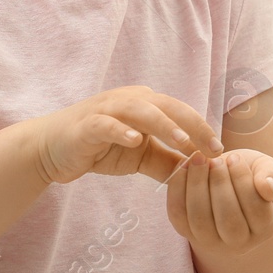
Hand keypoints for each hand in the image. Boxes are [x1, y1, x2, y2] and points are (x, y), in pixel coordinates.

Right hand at [30, 84, 223, 185]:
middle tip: (211, 148)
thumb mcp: (141, 157)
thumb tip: (200, 173)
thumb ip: (168, 161)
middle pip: (168, 106)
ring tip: (183, 140)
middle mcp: (130, 100)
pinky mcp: (86, 124)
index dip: (202, 129)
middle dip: (192, 125)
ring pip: (141, 110)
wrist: (52, 149)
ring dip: (164, 124)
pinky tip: (134, 140)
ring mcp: (107, 109)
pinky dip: (121, 130)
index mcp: (147, 104)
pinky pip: (106, 124)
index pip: (181, 113)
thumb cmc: (101, 149)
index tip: (220, 151)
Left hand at [165, 148, 272, 256]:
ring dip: (197, 186)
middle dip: (219, 186)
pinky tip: (182, 167)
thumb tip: (267, 187)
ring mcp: (211, 243)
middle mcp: (240, 243)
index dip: (244, 183)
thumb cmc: (252, 175)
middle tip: (214, 160)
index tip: (234, 157)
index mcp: (265, 228)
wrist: (230, 184)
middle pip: (229, 220)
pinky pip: (178, 216)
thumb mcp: (268, 170)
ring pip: (201, 220)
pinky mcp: (187, 234)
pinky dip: (176, 190)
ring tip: (198, 159)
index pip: (257, 210)